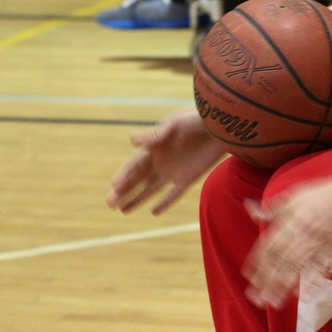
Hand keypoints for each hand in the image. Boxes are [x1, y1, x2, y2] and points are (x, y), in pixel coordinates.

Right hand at [108, 111, 222, 216]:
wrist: (221, 126)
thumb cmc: (196, 119)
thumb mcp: (175, 124)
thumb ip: (155, 134)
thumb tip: (131, 140)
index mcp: (154, 146)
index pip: (134, 164)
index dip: (124, 175)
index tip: (113, 186)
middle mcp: (160, 160)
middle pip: (138, 178)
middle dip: (123, 190)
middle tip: (109, 202)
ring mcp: (173, 171)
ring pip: (151, 188)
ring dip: (137, 198)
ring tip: (122, 210)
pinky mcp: (188, 178)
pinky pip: (173, 194)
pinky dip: (164, 203)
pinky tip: (153, 212)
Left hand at [243, 176, 331, 308]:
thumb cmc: (322, 194)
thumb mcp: (292, 197)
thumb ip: (271, 209)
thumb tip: (250, 209)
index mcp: (288, 223)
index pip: (268, 247)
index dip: (258, 263)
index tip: (248, 277)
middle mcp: (300, 236)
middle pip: (279, 262)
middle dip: (266, 281)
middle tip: (256, 299)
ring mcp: (317, 245)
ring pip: (297, 269)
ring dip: (283, 287)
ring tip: (274, 303)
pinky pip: (321, 270)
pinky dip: (312, 284)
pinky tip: (303, 298)